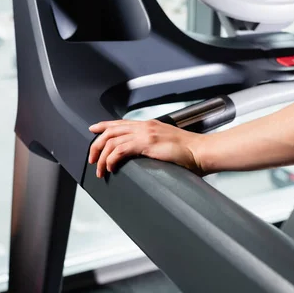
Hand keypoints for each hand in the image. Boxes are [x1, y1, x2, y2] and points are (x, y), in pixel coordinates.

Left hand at [88, 119, 205, 177]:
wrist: (201, 151)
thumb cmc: (190, 153)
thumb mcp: (167, 144)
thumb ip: (154, 145)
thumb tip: (144, 154)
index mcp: (150, 125)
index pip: (121, 123)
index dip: (104, 126)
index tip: (93, 130)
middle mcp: (145, 126)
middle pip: (111, 130)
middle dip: (97, 145)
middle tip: (92, 159)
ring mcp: (146, 133)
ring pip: (112, 141)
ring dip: (102, 157)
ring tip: (100, 170)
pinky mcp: (147, 143)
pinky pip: (120, 150)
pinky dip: (111, 159)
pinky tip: (111, 168)